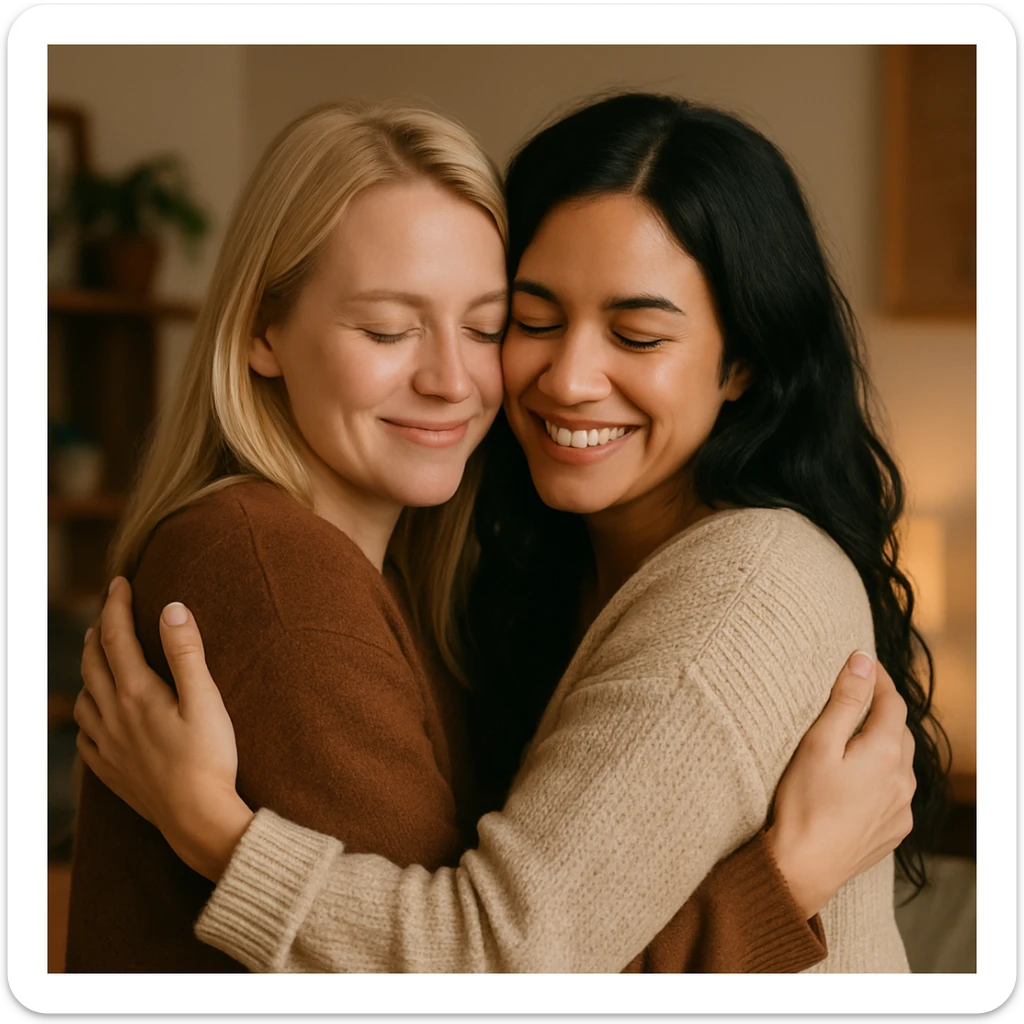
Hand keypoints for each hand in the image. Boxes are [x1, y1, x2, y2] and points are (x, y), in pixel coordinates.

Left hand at [75, 577, 253, 880]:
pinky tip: (98, 713)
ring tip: (100, 655)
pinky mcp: (110, 770)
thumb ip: (187, 652)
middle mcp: (113, 716)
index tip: (119, 581)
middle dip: (98, 630)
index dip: (115, 604)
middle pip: (93, 662)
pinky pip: (84, 734)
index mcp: (136, 694)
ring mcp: (107, 746)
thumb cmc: (209, 759)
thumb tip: (171, 608)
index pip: (116, 637)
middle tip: (109, 611)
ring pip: (83, 696)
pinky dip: (87, 712)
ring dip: (89, 668)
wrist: (196, 819)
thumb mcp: (206, 699)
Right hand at [765, 652, 915, 918]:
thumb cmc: (803, 803)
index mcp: (884, 753)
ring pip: (901, 764)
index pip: (893, 703)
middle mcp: (902, 781)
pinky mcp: (893, 831)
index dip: (880, 679)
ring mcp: (901, 809)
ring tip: (857, 737)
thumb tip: (862, 663)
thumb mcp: (818, 743)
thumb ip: (844, 700)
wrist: (803, 866)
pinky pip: (896, 793)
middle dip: (883, 710)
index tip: (863, 663)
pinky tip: (860, 780)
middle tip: (859, 696)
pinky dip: (883, 776)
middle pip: (900, 732)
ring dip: (885, 745)